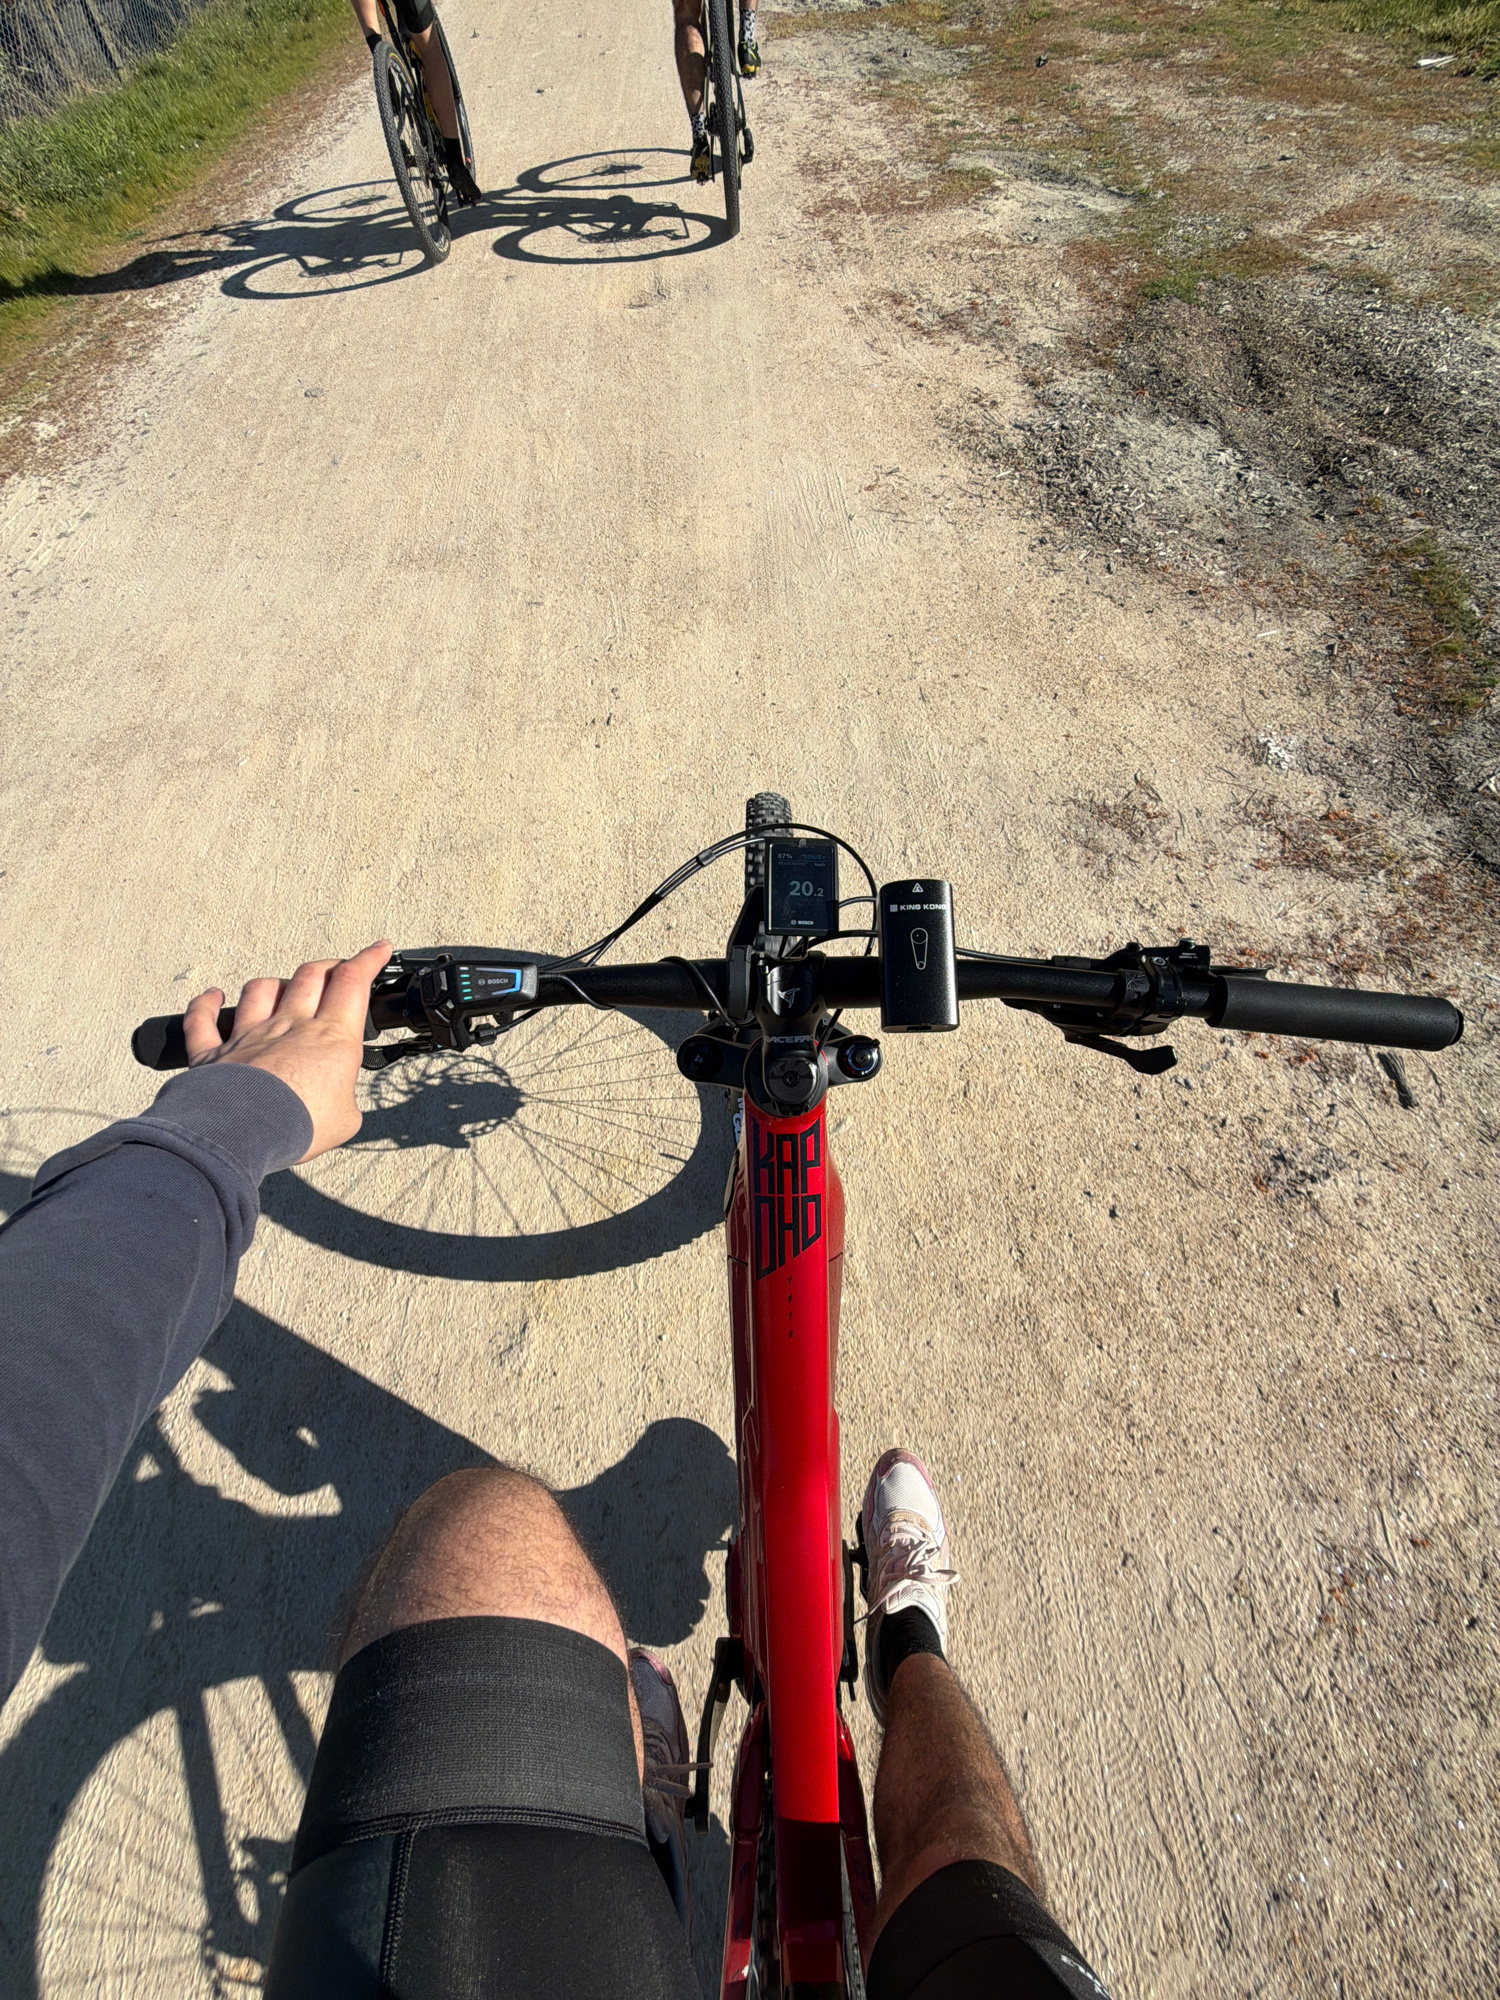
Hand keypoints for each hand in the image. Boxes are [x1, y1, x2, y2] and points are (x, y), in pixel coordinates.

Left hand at [183, 942, 391, 1161]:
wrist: (245, 1133)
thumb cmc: (299, 1125)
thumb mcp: (346, 1118)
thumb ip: (343, 1102)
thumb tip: (338, 1106)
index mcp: (330, 1037)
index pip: (353, 982)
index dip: (369, 959)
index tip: (379, 950)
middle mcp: (289, 1026)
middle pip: (310, 977)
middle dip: (328, 967)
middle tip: (337, 971)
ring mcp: (248, 1035)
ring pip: (261, 989)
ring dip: (275, 984)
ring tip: (282, 988)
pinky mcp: (214, 1052)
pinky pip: (203, 1020)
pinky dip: (205, 1004)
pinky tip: (211, 996)